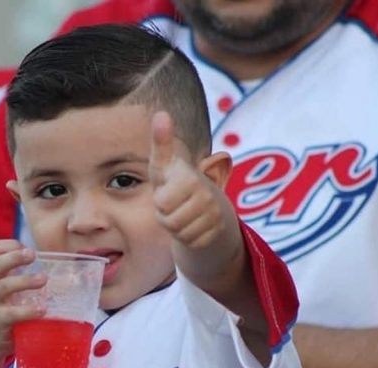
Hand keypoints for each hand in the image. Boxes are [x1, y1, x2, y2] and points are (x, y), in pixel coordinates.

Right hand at [0, 240, 46, 358]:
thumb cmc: (3, 314)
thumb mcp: (6, 294)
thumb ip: (22, 282)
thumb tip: (63, 276)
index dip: (10, 246)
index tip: (26, 248)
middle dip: (15, 257)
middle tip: (33, 255)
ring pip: (4, 286)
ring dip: (25, 280)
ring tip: (44, 279)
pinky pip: (11, 313)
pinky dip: (28, 310)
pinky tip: (42, 309)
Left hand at [149, 111, 241, 288]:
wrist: (206, 204)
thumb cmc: (176, 180)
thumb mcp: (165, 163)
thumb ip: (162, 141)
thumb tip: (161, 114)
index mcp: (191, 178)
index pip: (162, 203)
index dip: (160, 201)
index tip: (169, 190)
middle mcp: (207, 195)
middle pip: (169, 221)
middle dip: (165, 216)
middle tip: (174, 205)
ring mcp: (215, 215)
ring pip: (180, 234)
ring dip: (176, 227)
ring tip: (182, 213)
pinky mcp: (217, 233)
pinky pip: (191, 243)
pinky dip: (188, 238)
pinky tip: (193, 225)